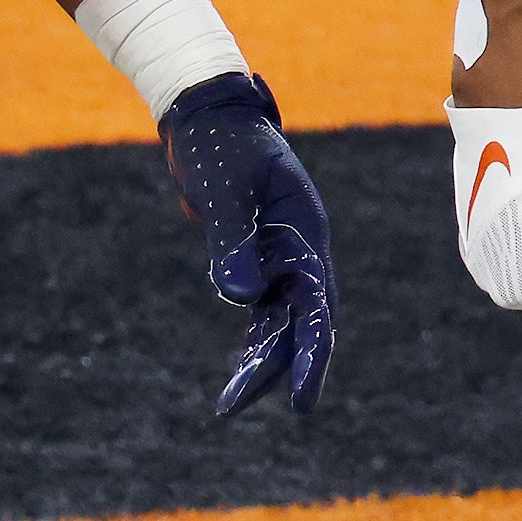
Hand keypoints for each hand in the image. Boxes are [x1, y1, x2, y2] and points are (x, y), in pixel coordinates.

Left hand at [158, 73, 337, 414]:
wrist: (205, 112)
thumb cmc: (218, 143)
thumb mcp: (224, 190)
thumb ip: (232, 241)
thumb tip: (240, 298)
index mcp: (304, 229)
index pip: (315, 304)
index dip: (311, 354)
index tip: (302, 400)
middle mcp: (299, 246)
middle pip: (301, 319)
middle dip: (283, 367)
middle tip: (252, 407)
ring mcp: (280, 251)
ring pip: (280, 318)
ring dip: (261, 358)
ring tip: (229, 402)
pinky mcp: (257, 253)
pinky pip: (262, 305)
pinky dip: (253, 336)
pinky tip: (240, 367)